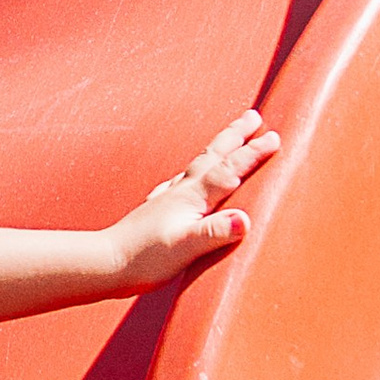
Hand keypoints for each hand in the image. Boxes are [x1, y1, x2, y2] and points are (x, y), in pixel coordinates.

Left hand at [114, 111, 279, 288]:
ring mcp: (167, 199)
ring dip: (217, 150)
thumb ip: (215, 233)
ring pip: (198, 165)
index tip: (275, 137)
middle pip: (213, 156)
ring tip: (229, 140)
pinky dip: (193, 173)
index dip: (253, 154)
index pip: (229, 170)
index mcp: (191, 198)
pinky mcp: (158, 211)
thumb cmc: (144, 259)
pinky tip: (186, 180)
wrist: (105, 263)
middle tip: (253, 116)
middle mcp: (179, 192)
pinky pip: (181, 182)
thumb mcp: (185, 248)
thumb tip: (245, 219)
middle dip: (235, 135)